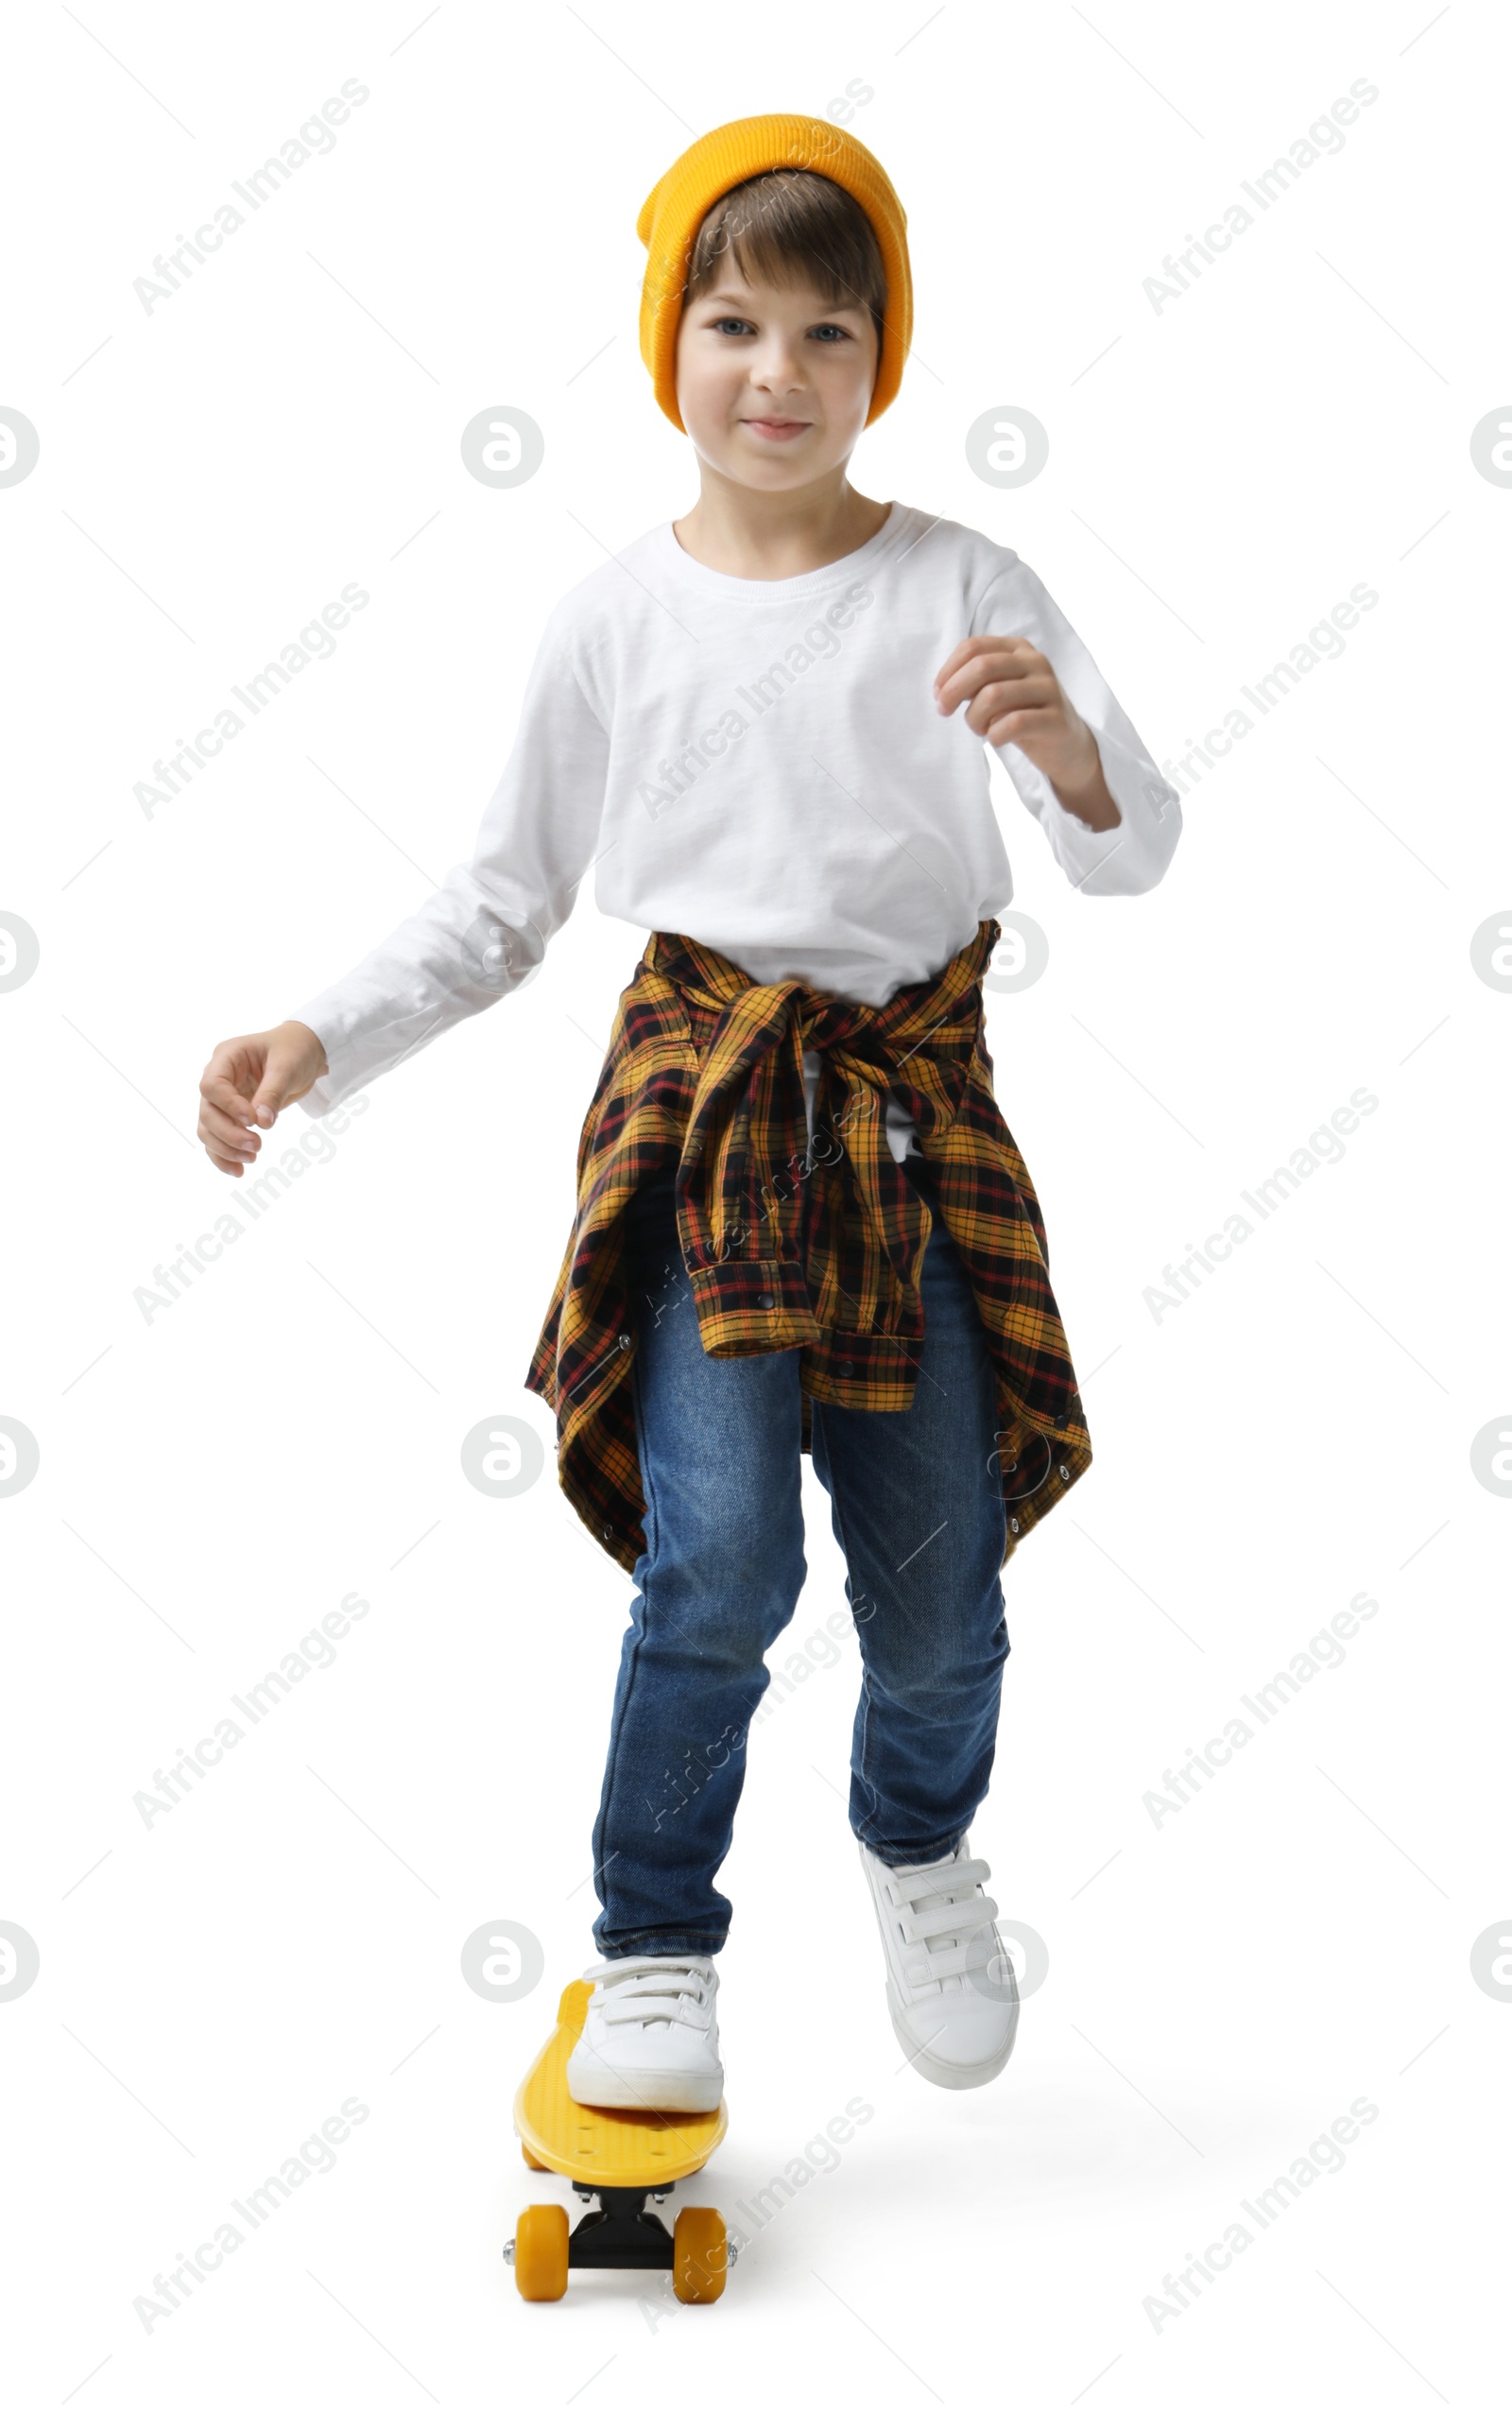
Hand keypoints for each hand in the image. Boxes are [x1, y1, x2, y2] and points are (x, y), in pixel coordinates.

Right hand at [197, 1020, 328, 1176]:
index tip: (252, 1120)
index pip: (212, 1085)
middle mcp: (218, 1077)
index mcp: (227, 1057)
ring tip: (252, 1158)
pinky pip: (217, 1138)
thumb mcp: (287, 1067)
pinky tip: (238, 1171)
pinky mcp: (231, 1115)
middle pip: (207, 1111)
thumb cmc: (295, 1051)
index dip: (228, 1106)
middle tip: (257, 1146)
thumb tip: (262, 1123)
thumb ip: (272, 1093)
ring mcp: (222, 1098)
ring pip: (208, 1129)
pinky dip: (224, 1156)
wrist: (305, 1052)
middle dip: (229, 1133)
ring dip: (225, 1148)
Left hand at [933, 634, 1120, 830]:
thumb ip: (974, 682)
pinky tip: (996, 739)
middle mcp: (1035, 662)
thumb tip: (942, 689)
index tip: (938, 694)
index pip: (973, 647)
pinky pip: (1012, 723)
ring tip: (979, 729)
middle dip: (953, 691)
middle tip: (944, 712)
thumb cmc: (1024, 715)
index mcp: (1018, 649)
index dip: (948, 671)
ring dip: (974, 717)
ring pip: (993, 695)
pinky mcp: (1056, 718)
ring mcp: (1049, 688)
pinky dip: (994, 735)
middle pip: (981, 666)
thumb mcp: (999, 690)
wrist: (1067, 745)